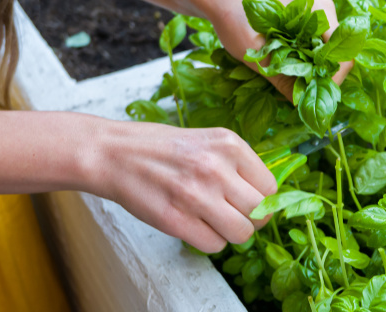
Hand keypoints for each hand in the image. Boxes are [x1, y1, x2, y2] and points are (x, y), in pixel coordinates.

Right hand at [89, 122, 275, 253]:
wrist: (114, 153)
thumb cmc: (163, 148)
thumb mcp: (209, 141)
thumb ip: (238, 165)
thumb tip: (266, 196)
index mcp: (229, 145)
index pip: (270, 187)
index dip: (262, 199)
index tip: (249, 201)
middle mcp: (216, 168)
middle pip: (260, 213)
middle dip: (251, 219)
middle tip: (235, 215)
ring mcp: (196, 195)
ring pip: (241, 233)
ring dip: (232, 233)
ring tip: (215, 221)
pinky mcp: (176, 220)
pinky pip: (214, 245)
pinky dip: (210, 241)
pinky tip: (196, 225)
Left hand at [201, 0, 352, 99]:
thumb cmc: (234, 16)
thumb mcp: (255, 53)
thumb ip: (281, 78)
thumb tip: (302, 105)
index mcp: (319, 11)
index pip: (342, 56)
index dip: (329, 81)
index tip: (309, 95)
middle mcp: (324, 11)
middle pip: (336, 57)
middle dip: (319, 78)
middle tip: (298, 93)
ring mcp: (316, 16)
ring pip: (325, 55)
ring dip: (310, 72)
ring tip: (290, 83)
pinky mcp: (306, 23)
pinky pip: (315, 49)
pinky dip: (304, 64)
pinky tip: (287, 71)